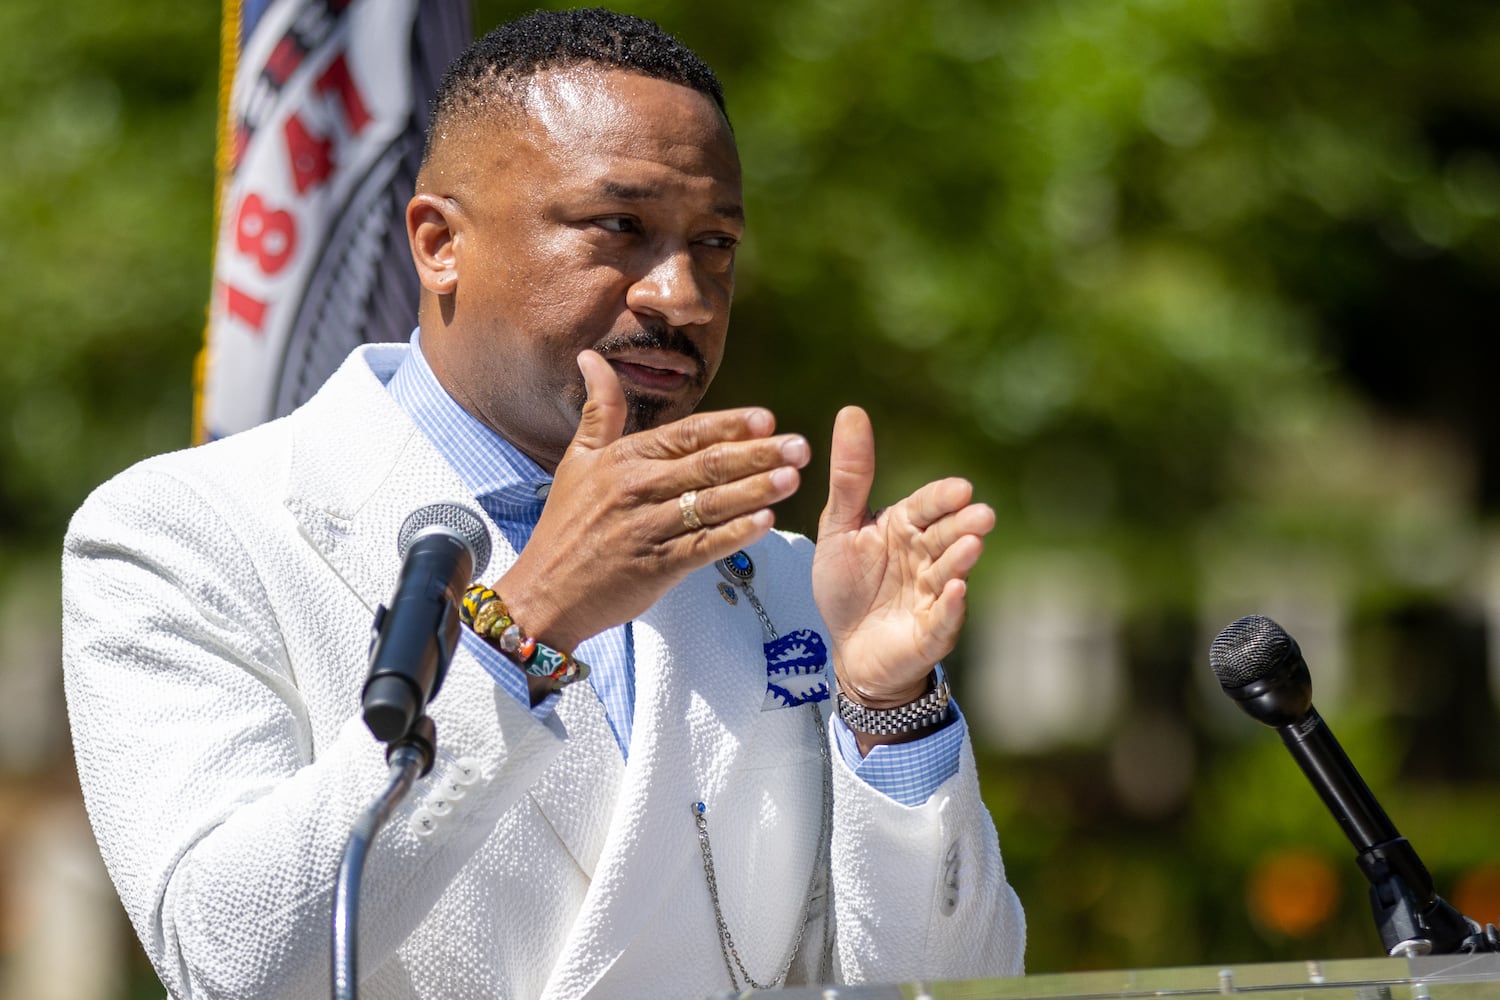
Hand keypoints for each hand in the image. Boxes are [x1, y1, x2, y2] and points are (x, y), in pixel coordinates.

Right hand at [496, 351, 808, 650]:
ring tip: (793, 479)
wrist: (545, 593)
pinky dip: (734, 535)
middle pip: (707, 465)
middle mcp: (638, 489)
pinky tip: (765, 524)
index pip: (685, 435)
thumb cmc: (565, 525)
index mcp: (625, 459)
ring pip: (710, 504)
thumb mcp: (578, 460)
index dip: (728, 425)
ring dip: (755, 491)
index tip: (767, 418)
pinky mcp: (655, 567)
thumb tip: (591, 356)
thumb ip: (600, 409)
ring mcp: (647, 529)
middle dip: (758, 454)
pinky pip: (702, 546)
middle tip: (800, 446)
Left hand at [812, 406, 994, 708]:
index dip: (943, 498)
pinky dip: (950, 605)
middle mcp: (925, 557)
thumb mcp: (839, 528)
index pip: (927, 506)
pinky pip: (944, 616)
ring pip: (950, 573)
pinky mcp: (933, 630)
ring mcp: (933, 594)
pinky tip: (956, 590)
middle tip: (981, 514)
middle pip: (947, 536)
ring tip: (971, 546)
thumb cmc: (847, 585)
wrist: (847, 647)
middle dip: (964, 526)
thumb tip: (852, 410)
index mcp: (904, 527)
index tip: (960, 489)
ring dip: (960, 560)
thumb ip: (850, 477)